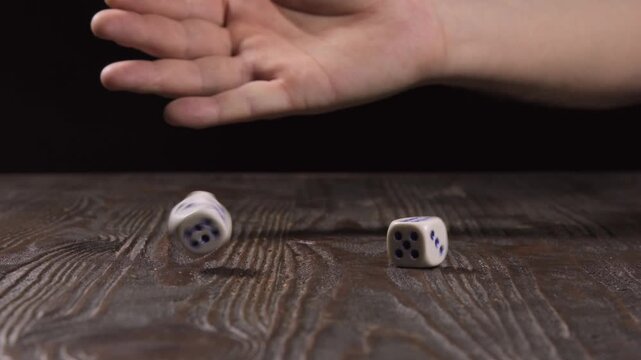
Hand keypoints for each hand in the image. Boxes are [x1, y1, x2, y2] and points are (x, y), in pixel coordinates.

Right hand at [92, 0, 445, 127]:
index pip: (187, 2)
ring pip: (209, 76)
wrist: (409, 17)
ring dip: (163, 79)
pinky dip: (215, 110)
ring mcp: (268, 68)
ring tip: (116, 78)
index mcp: (242, 3)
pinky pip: (250, 103)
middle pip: (189, 40)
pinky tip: (177, 113)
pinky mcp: (295, 94)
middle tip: (103, 27)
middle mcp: (248, 39)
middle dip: (145, 35)